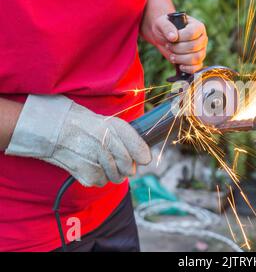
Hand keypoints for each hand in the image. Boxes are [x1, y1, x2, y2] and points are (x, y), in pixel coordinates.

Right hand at [6, 95, 150, 186]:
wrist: (57, 130)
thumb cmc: (89, 127)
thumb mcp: (112, 125)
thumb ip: (131, 139)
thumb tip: (146, 159)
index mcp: (116, 129)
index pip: (140, 151)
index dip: (142, 156)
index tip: (141, 157)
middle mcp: (107, 144)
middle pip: (130, 168)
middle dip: (127, 167)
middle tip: (115, 158)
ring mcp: (96, 160)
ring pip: (118, 178)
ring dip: (113, 172)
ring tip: (101, 160)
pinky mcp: (87, 174)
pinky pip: (102, 182)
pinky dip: (100, 176)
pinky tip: (91, 164)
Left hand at [141, 14, 207, 73]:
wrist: (163, 37)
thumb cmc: (164, 28)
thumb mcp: (162, 23)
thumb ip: (167, 27)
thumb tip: (173, 37)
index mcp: (197, 26)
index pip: (192, 33)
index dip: (180, 38)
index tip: (171, 38)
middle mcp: (202, 38)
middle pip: (194, 46)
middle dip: (178, 48)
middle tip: (168, 46)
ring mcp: (201, 50)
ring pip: (196, 58)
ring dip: (181, 59)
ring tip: (172, 56)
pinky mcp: (197, 61)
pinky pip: (197, 67)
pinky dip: (188, 68)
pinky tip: (180, 66)